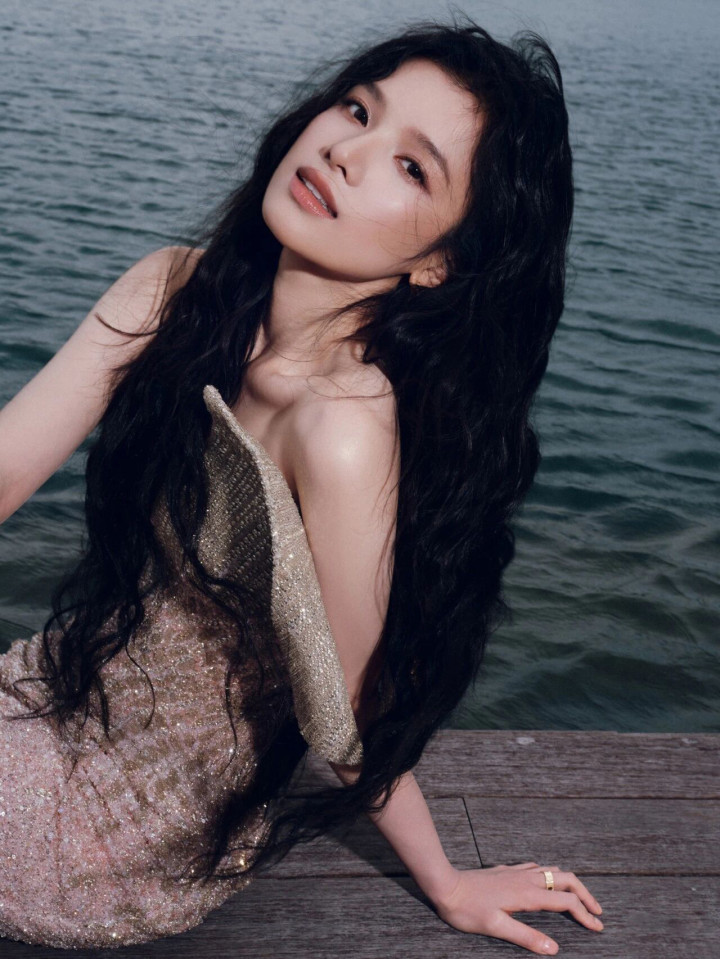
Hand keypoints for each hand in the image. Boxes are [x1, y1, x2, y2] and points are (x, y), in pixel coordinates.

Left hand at [432, 861, 603, 953]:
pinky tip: (547, 881)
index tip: (598, 927)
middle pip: (566, 879)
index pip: (566, 901)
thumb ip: (526, 937)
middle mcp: (526, 879)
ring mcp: (516, 872)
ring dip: (570, 883)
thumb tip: (554, 949)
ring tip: (579, 898)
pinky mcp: (507, 871)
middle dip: (585, 894)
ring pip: (552, 871)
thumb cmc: (468, 909)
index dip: (585, 914)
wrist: (446, 885)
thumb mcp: (497, 927)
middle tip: (597, 911)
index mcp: (527, 895)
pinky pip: (536, 867)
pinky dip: (550, 875)